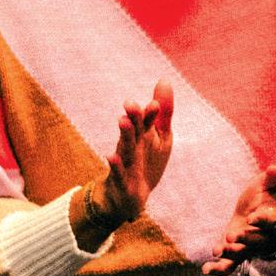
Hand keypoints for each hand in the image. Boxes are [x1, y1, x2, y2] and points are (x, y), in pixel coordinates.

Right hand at [75, 81, 173, 248]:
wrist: (130, 196)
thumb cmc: (146, 162)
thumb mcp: (160, 137)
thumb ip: (163, 113)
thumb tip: (164, 79)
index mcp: (143, 134)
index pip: (147, 121)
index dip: (151, 114)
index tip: (155, 104)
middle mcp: (133, 145)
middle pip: (133, 130)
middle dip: (133, 118)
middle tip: (131, 104)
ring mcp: (126, 162)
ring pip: (125, 147)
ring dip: (125, 135)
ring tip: (123, 121)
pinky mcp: (121, 180)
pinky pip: (118, 172)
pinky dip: (115, 165)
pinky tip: (111, 157)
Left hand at [205, 166, 275, 274]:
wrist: (266, 219)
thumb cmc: (268, 200)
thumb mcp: (271, 187)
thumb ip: (273, 179)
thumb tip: (273, 168)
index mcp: (271, 219)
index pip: (269, 221)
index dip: (261, 220)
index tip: (252, 218)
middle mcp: (262, 237)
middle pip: (255, 242)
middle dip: (243, 240)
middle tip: (230, 236)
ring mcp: (249, 247)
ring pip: (242, 255)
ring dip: (229, 254)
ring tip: (215, 251)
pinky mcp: (236, 253)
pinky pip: (230, 265)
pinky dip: (218, 269)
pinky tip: (206, 269)